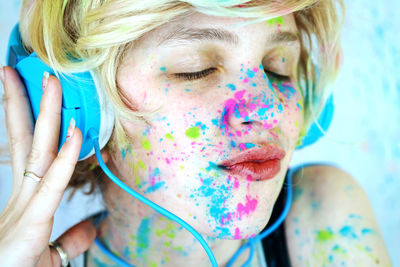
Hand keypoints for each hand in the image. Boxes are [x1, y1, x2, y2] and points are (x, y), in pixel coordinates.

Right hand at [0, 66, 95, 265]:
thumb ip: (71, 238)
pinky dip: (67, 156)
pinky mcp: (31, 224)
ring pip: (38, 151)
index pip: (30, 152)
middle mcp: (23, 197)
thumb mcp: (51, 254)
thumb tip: (92, 226)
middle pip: (28, 141)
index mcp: (27, 201)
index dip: (32, 123)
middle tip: (35, 72)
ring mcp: (24, 207)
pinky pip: (53, 183)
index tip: (38, 97)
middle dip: (30, 104)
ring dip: (47, 114)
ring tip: (50, 81)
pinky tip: (76, 131)